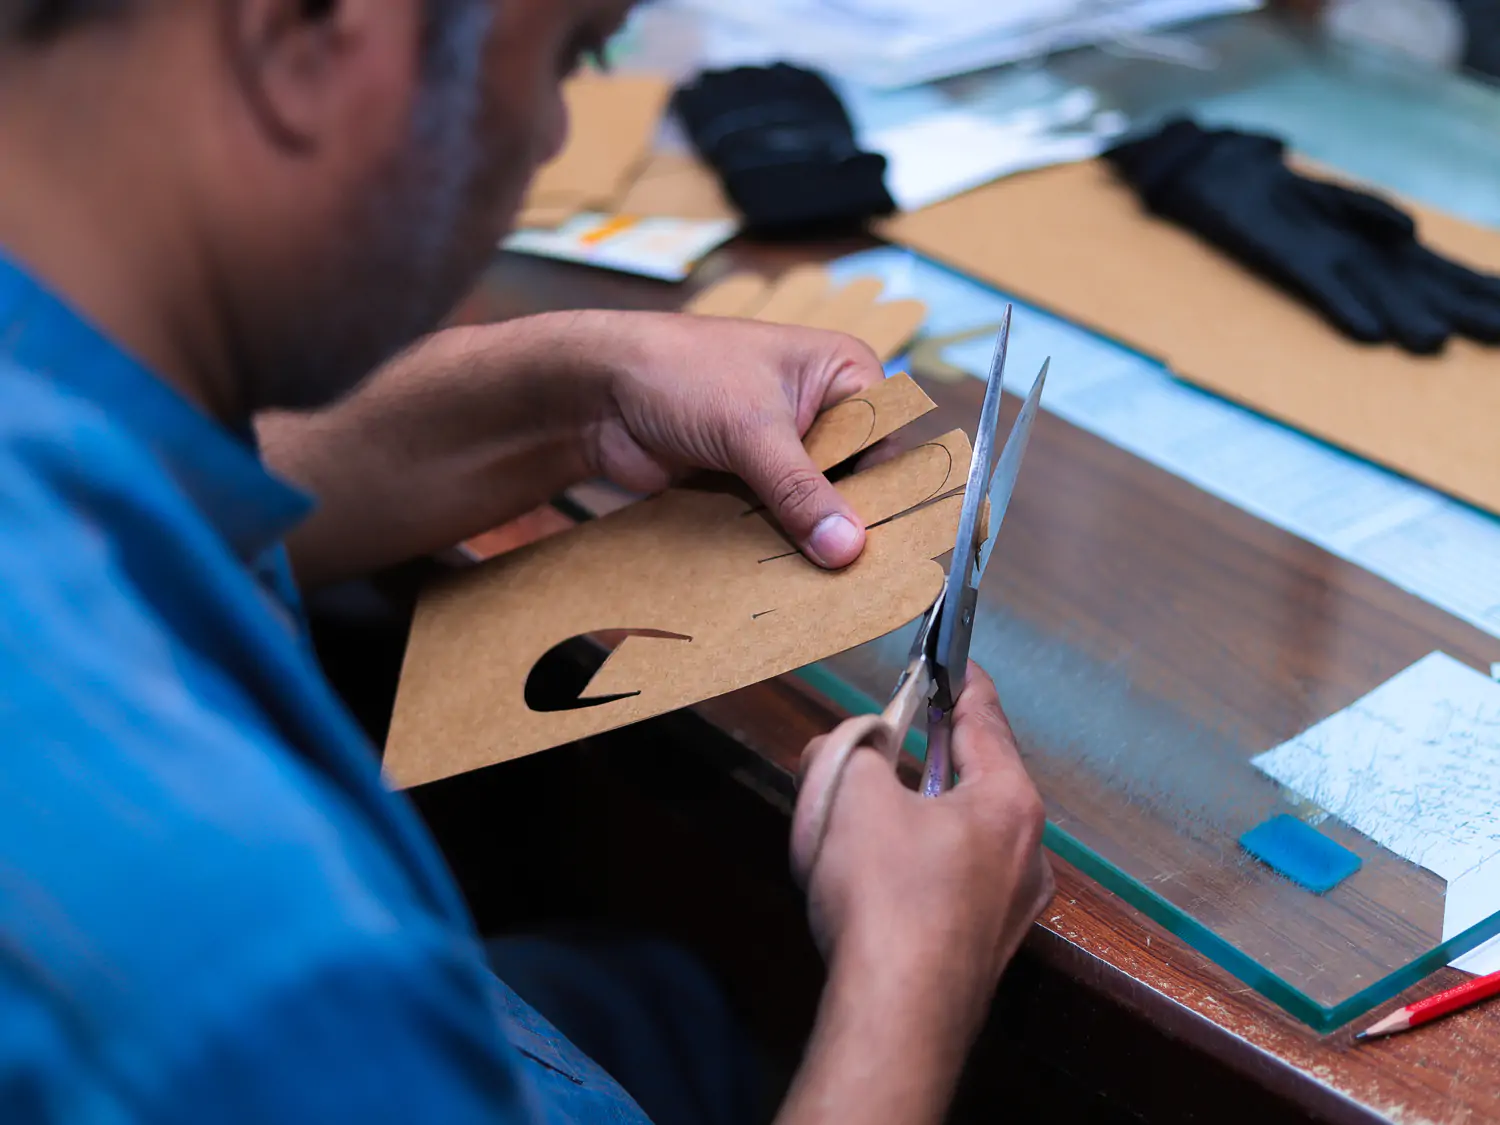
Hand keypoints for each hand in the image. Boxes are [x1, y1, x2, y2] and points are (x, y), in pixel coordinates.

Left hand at [573, 309, 884, 567]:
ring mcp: (783, 446)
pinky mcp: (749, 479)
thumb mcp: (751, 429)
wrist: (596, 392)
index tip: (887, 546)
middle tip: (856, 577)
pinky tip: (785, 580)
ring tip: (825, 591)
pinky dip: (778, 545)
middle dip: (848, 523)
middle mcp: (820, 408)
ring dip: (812, 540)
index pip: (887, 440)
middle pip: (856, 479)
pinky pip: (777, 519)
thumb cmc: (678, 372)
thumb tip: (848, 546)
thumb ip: (800, 490)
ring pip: (815, 505)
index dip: (888, 492)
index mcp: (841, 372)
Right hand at [791, 663, 1053, 1031]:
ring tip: (880, 804)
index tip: (950, 657)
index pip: (985, 718)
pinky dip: (928, 857)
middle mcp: (1029, 852)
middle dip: (937, 750)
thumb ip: (848, 749)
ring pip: (972, 832)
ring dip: (930, 808)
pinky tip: (887, 871)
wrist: (896, 1013)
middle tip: (902, 729)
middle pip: (981, 776)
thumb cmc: (884, 894)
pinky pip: (961, 879)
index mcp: (1009, 801)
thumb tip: (842, 746)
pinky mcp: (988, 947)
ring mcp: (1014, 907)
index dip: (961, 681)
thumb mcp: (852, 794)